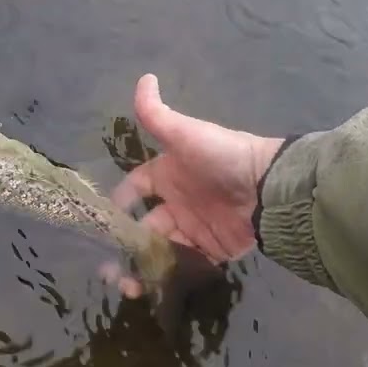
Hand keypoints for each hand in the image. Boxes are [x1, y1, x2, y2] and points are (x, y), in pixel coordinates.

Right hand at [108, 74, 282, 295]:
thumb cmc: (223, 157)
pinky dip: (167, 278)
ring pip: (160, 252)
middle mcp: (177, 203)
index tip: (100, 222)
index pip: (133, 190)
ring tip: (125, 285)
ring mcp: (194, 229)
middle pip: (143, 228)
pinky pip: (184, 267)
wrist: (267, 187)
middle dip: (123, 246)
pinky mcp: (211, 252)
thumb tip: (144, 77)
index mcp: (167, 175)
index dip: (117, 203)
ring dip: (141, 268)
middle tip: (107, 267)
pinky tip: (151, 288)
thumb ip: (157, 114)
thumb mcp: (186, 134)